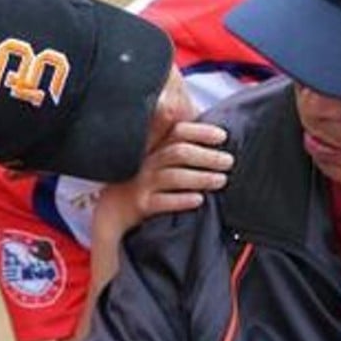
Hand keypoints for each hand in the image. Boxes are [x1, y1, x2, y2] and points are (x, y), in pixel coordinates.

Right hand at [94, 122, 233, 235]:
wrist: (112, 209)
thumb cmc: (143, 182)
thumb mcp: (156, 160)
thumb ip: (178, 147)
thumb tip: (213, 136)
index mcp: (155, 149)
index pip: (178, 132)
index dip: (201, 131)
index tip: (223, 136)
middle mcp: (148, 163)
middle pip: (179, 152)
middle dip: (207, 156)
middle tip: (229, 161)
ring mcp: (143, 183)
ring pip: (173, 176)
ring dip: (200, 177)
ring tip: (221, 180)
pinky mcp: (140, 204)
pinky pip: (161, 202)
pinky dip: (181, 200)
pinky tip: (198, 199)